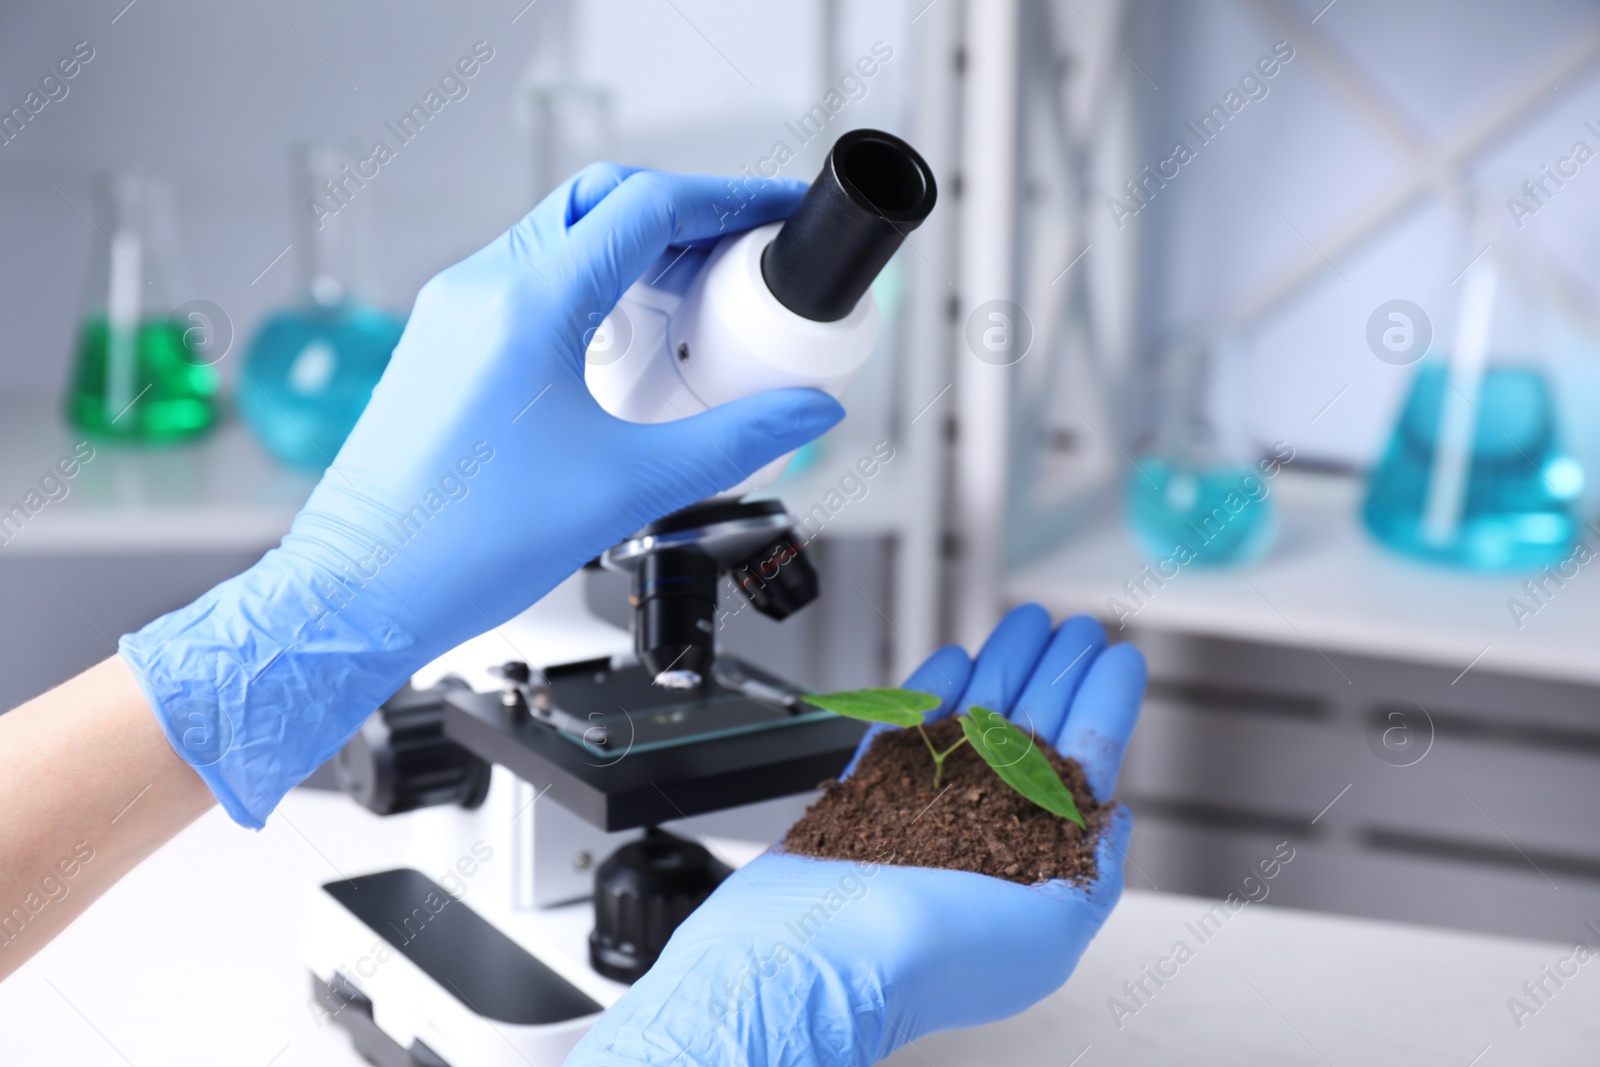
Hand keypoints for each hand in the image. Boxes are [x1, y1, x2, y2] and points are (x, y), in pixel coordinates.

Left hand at [118, 166, 843, 828]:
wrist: (360, 591)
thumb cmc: (466, 546)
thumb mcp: (629, 489)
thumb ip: (735, 440)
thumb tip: (809, 411)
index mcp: (530, 304)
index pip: (647, 206)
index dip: (729, 200)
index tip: (776, 214)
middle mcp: (483, 288)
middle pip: (603, 201)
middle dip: (686, 215)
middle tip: (745, 255)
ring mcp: (455, 311)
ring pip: (564, 236)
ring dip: (637, 251)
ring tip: (698, 301)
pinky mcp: (443, 342)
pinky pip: (530, 279)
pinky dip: (593, 285)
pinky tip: (627, 340)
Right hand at [567, 604, 1146, 1066]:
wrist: (822, 958)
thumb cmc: (932, 961)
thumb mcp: (1053, 933)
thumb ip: (1095, 873)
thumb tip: (1115, 821)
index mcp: (1032, 862)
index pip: (1082, 765)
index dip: (1103, 705)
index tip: (1117, 657)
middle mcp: (981, 832)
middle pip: (1032, 730)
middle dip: (1055, 671)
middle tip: (1070, 626)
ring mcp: (924, 807)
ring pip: (974, 718)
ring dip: (1003, 664)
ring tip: (1024, 622)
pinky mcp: (868, 792)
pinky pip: (904, 727)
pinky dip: (930, 688)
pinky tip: (954, 657)